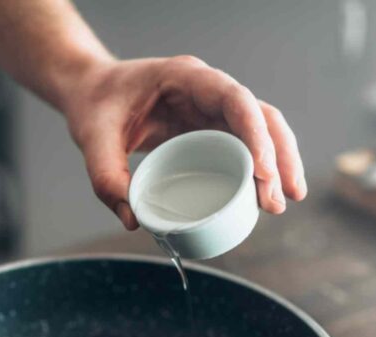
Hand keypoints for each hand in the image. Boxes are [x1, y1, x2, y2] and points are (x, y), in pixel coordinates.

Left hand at [60, 56, 306, 230]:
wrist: (91, 92)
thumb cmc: (95, 105)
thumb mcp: (92, 138)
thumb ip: (106, 177)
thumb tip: (134, 220)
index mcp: (184, 78)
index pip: (234, 99)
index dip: (255, 134)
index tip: (262, 171)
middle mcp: (207, 90)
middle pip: (260, 116)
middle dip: (277, 157)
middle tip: (277, 201)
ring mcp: (212, 109)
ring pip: (262, 130)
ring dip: (278, 165)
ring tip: (284, 202)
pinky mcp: (210, 128)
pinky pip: (245, 145)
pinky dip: (260, 169)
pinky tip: (268, 196)